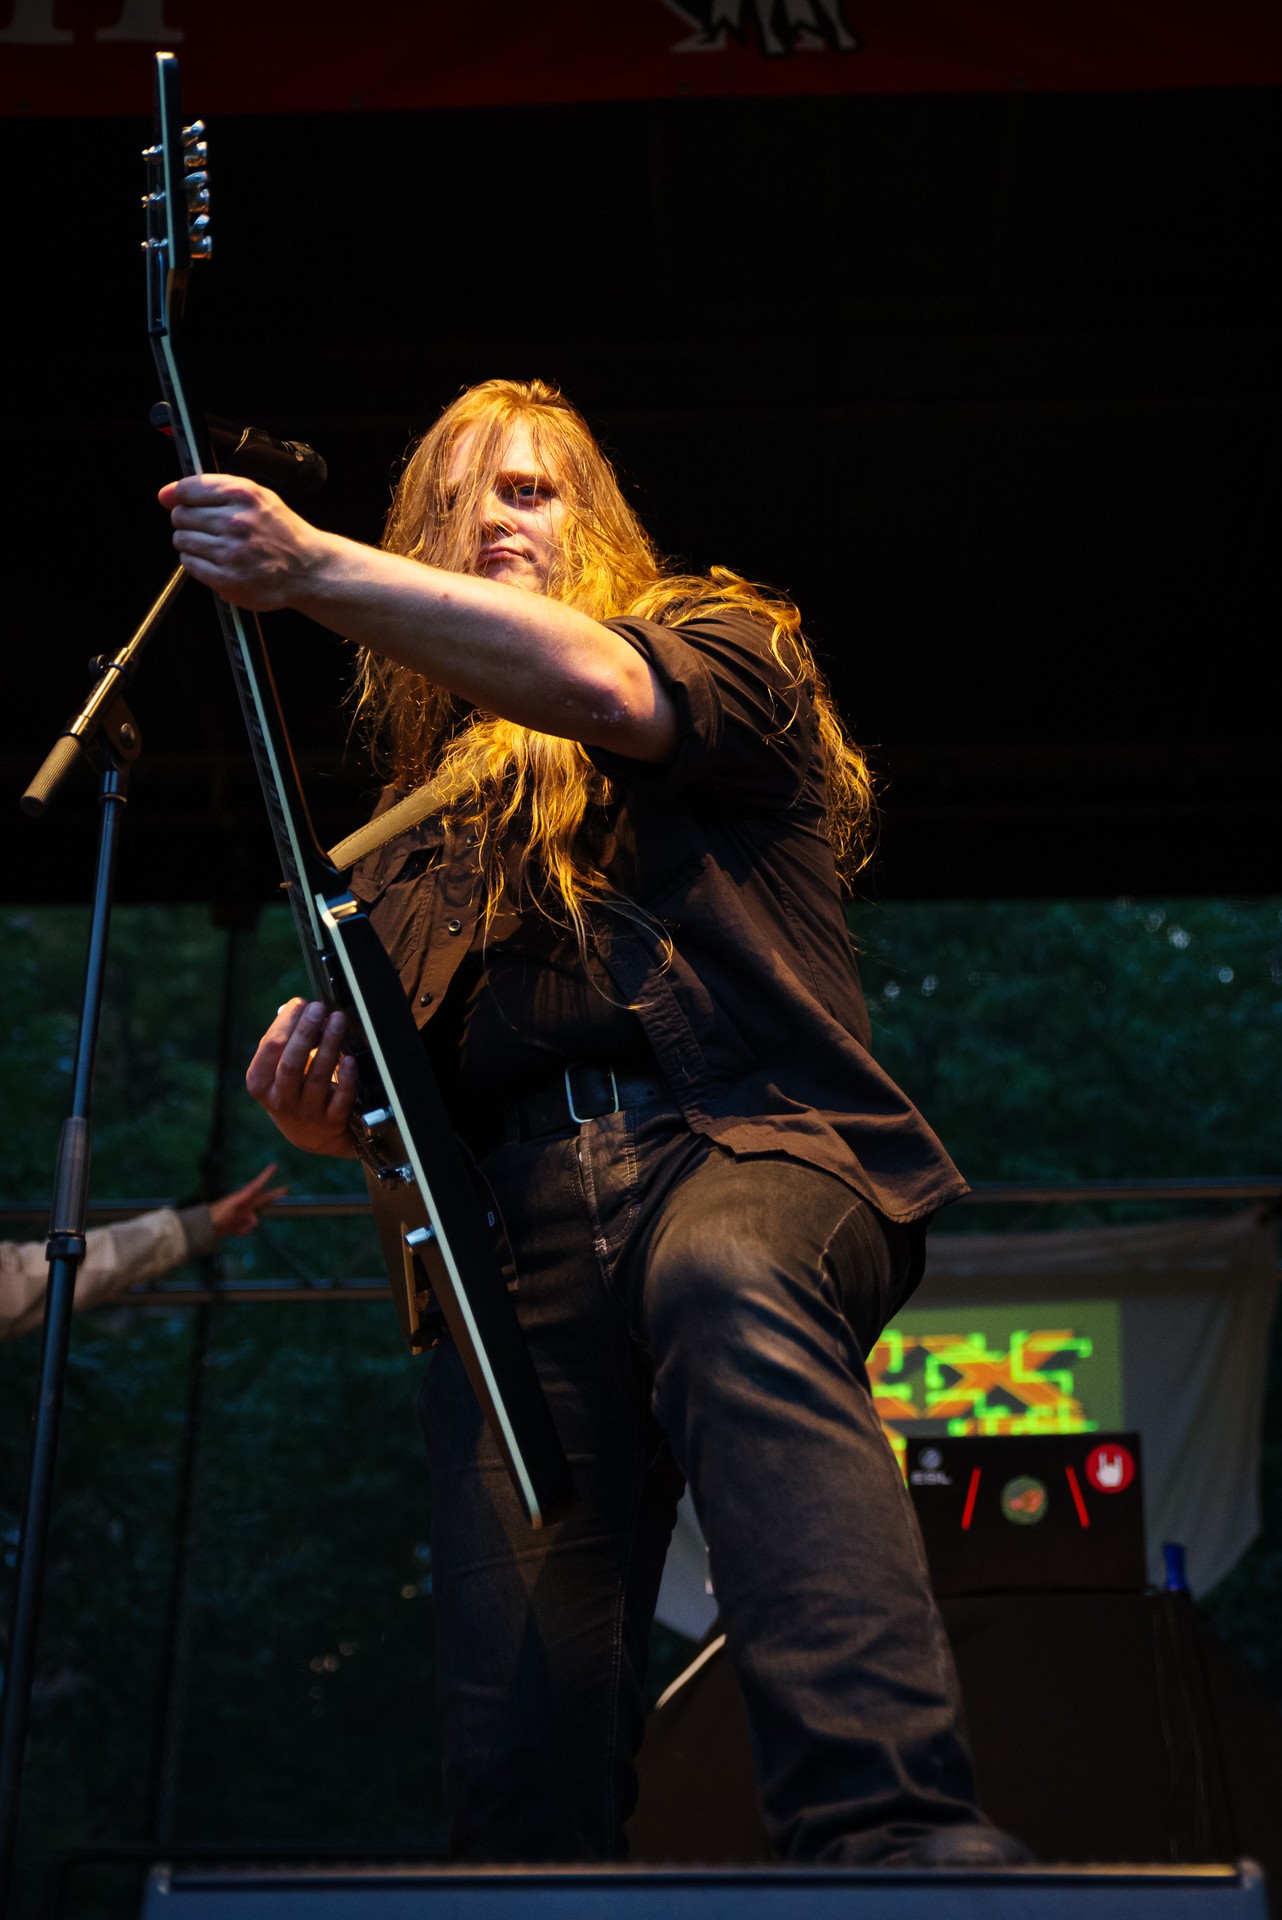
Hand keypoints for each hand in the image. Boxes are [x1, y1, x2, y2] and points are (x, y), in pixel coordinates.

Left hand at [159, 473, 330, 609]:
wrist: (308, 568)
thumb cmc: (282, 532)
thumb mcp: (256, 497)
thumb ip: (211, 489)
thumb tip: (165, 494)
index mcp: (243, 495)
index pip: (187, 490)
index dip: (181, 497)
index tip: (183, 503)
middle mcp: (236, 522)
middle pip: (181, 515)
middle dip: (188, 521)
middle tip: (209, 529)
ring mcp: (231, 552)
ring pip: (182, 540)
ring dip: (191, 543)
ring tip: (214, 546)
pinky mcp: (227, 579)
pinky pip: (190, 564)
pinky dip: (197, 563)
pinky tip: (216, 561)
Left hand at [208, 1163, 288, 1238]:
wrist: (208, 1228)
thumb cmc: (219, 1214)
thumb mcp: (233, 1205)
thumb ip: (245, 1196)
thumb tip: (255, 1185)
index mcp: (245, 1197)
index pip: (259, 1184)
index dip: (267, 1175)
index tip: (274, 1165)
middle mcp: (247, 1204)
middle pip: (264, 1200)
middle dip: (274, 1196)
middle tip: (286, 1190)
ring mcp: (245, 1214)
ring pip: (255, 1221)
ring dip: (247, 1227)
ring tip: (235, 1227)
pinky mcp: (242, 1223)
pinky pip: (248, 1228)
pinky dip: (242, 1232)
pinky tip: (234, 1231)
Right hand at [245, 998, 359, 1157]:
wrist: (311, 1134)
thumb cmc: (293, 1089)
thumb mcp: (276, 1070)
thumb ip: (284, 1039)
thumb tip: (295, 1007)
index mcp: (260, 1083)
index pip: (270, 1048)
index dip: (286, 1023)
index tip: (301, 1003)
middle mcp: (281, 1100)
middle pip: (291, 1063)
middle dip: (306, 1032)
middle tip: (318, 1009)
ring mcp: (306, 1113)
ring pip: (317, 1077)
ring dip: (329, 1045)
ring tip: (338, 1021)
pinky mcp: (331, 1121)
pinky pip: (340, 1098)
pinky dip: (346, 1077)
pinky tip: (349, 1059)